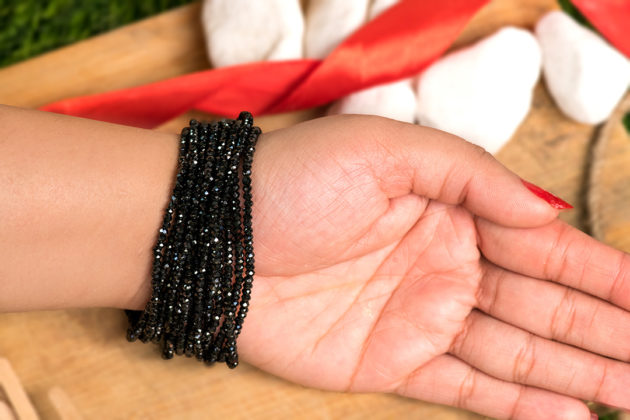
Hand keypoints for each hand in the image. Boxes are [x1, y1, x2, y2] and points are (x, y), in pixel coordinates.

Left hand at [237, 115, 629, 419]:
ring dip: (576, 375)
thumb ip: (472, 176)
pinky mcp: (390, 363)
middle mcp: (446, 266)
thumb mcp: (389, 151)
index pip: (545, 249)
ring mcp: (420, 319)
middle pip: (543, 307)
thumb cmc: (297, 181)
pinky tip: (566, 417)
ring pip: (516, 353)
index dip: (603, 277)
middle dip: (604, 334)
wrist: (219, 239)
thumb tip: (548, 213)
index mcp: (453, 212)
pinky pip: (465, 389)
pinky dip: (516, 406)